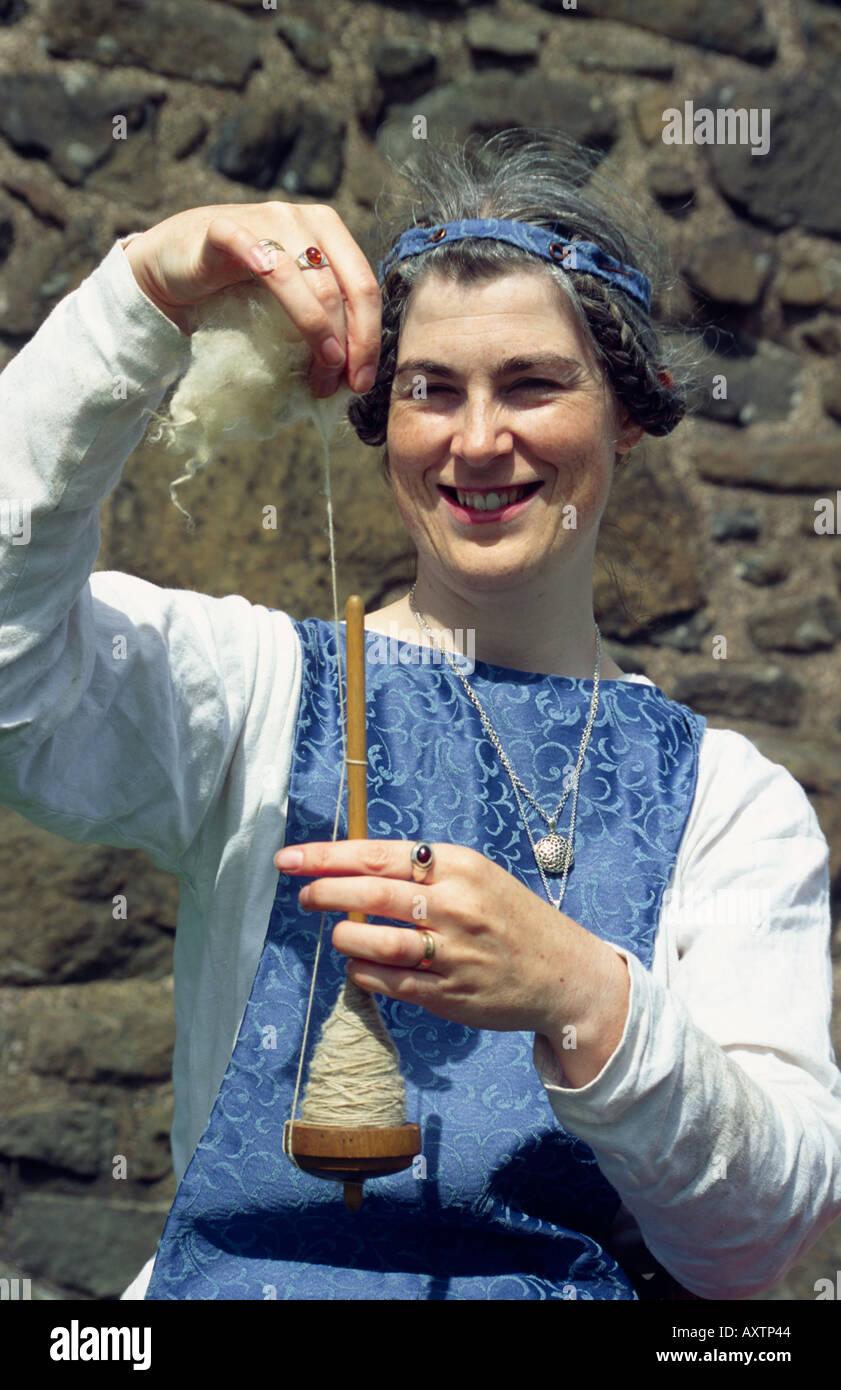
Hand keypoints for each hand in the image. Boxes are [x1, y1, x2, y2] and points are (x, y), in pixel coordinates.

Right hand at [123, 202, 380, 396]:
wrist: (177, 268)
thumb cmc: (238, 292)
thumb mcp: (291, 305)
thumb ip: (323, 322)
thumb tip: (353, 372)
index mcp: (329, 235)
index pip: (363, 286)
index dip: (370, 337)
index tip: (363, 381)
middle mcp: (303, 222)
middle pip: (340, 286)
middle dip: (350, 341)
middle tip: (343, 384)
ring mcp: (264, 220)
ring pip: (302, 276)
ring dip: (316, 328)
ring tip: (321, 369)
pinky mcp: (222, 229)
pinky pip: (245, 244)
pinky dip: (257, 257)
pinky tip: (263, 273)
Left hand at [274, 839, 630, 1084]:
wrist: (563, 973)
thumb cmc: (508, 917)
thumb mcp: (475, 875)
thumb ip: (420, 871)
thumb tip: (351, 868)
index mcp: (459, 866)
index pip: (376, 854)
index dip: (325, 857)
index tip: (289, 859)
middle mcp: (455, 906)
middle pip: (370, 894)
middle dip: (325, 893)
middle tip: (305, 895)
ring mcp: (452, 953)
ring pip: (373, 942)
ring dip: (344, 936)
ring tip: (339, 933)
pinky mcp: (448, 995)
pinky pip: (388, 982)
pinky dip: (363, 971)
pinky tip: (359, 964)